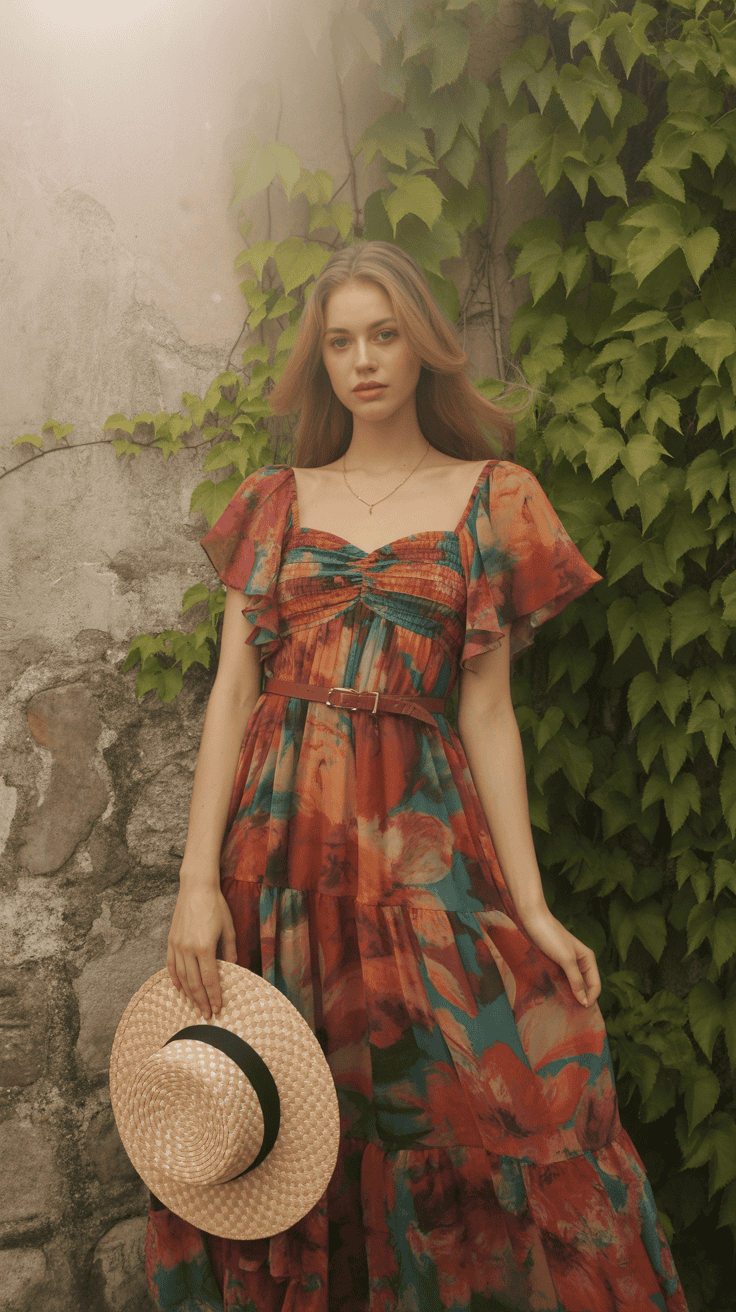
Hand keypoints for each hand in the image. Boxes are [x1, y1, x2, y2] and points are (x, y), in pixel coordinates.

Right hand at [166, 878, 237, 1018]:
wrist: (196, 888)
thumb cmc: (216, 906)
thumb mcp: (229, 929)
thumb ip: (230, 951)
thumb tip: (234, 969)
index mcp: (205, 947)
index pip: (210, 980)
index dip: (214, 996)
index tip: (218, 1009)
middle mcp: (188, 949)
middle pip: (194, 983)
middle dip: (201, 1001)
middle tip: (207, 1016)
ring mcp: (177, 946)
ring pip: (181, 978)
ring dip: (188, 995)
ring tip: (195, 1007)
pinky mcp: (171, 941)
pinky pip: (171, 966)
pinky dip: (175, 980)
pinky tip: (179, 989)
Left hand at [520, 907, 600, 1007]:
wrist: (533, 920)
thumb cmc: (551, 936)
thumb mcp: (566, 959)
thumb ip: (576, 980)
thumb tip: (585, 1001)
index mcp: (588, 959)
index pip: (596, 985)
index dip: (591, 998)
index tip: (580, 1011)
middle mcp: (581, 961)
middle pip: (586, 985)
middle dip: (581, 997)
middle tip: (571, 1012)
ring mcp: (568, 962)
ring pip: (574, 983)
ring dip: (571, 993)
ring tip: (563, 1005)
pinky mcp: (556, 962)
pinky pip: (563, 978)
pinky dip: (561, 987)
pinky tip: (555, 993)